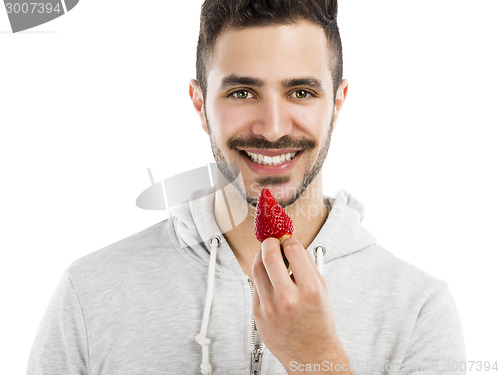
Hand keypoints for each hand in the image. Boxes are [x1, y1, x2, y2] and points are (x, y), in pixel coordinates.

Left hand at [252, 237, 350, 373]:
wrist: (312, 356)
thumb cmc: (319, 324)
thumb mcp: (322, 291)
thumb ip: (309, 266)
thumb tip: (295, 246)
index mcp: (309, 290)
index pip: (293, 251)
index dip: (290, 241)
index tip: (289, 241)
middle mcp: (288, 299)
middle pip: (269, 256)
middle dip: (270, 243)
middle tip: (272, 242)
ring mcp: (270, 307)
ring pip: (256, 268)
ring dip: (261, 256)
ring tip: (268, 256)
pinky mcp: (257, 314)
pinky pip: (255, 286)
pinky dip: (262, 277)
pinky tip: (269, 278)